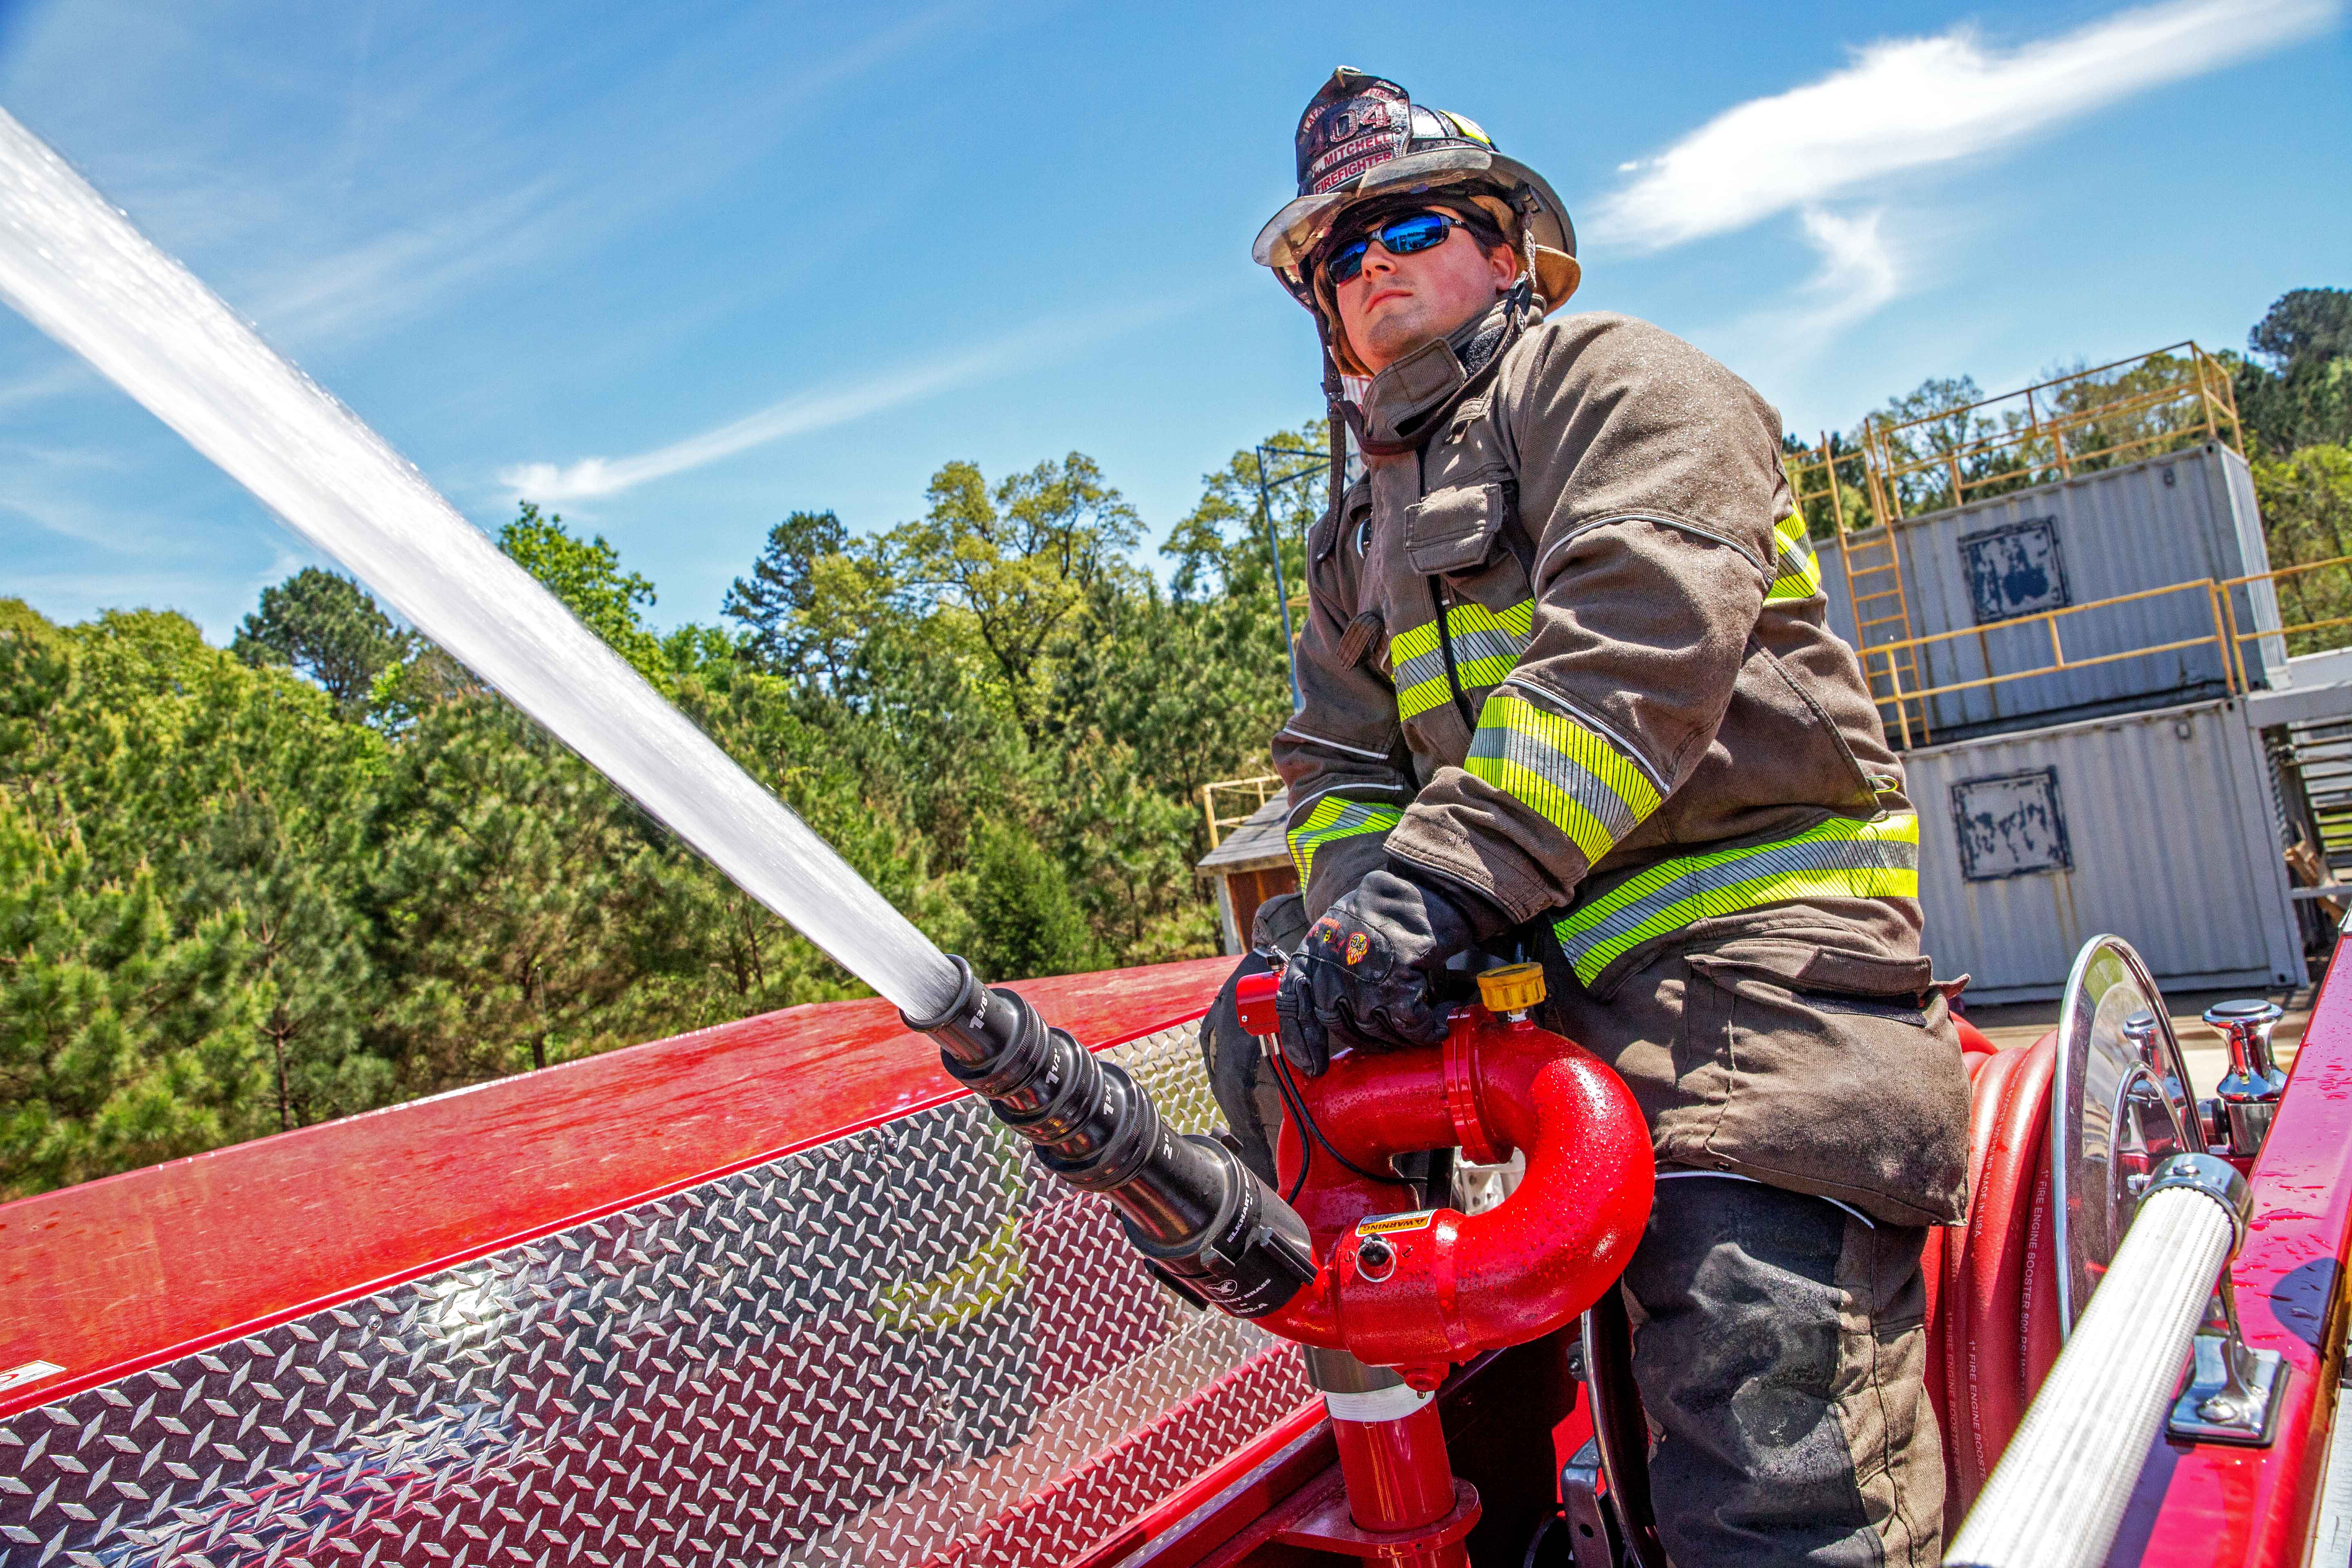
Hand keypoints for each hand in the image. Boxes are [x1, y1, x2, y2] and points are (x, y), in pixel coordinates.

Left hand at [1273, 865, 1493, 1075]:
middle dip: (1370, 1038)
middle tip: (1392, 1035)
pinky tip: (1436, 1026)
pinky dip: (1426, 1031)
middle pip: (1344, 1030)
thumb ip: (1324, 971)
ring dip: (1401, 1036)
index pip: (1293, 1008)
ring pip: (1379, 1035)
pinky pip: (1411, 1027)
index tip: (1312, 1068)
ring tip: (1418, 1023)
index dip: (1300, 1042)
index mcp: (1309, 959)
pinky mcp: (1397, 986)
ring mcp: (1361, 984)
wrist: (1419, 891)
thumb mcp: (1335, 934)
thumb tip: (1329, 1018)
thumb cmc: (1379, 915)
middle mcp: (1329, 976)